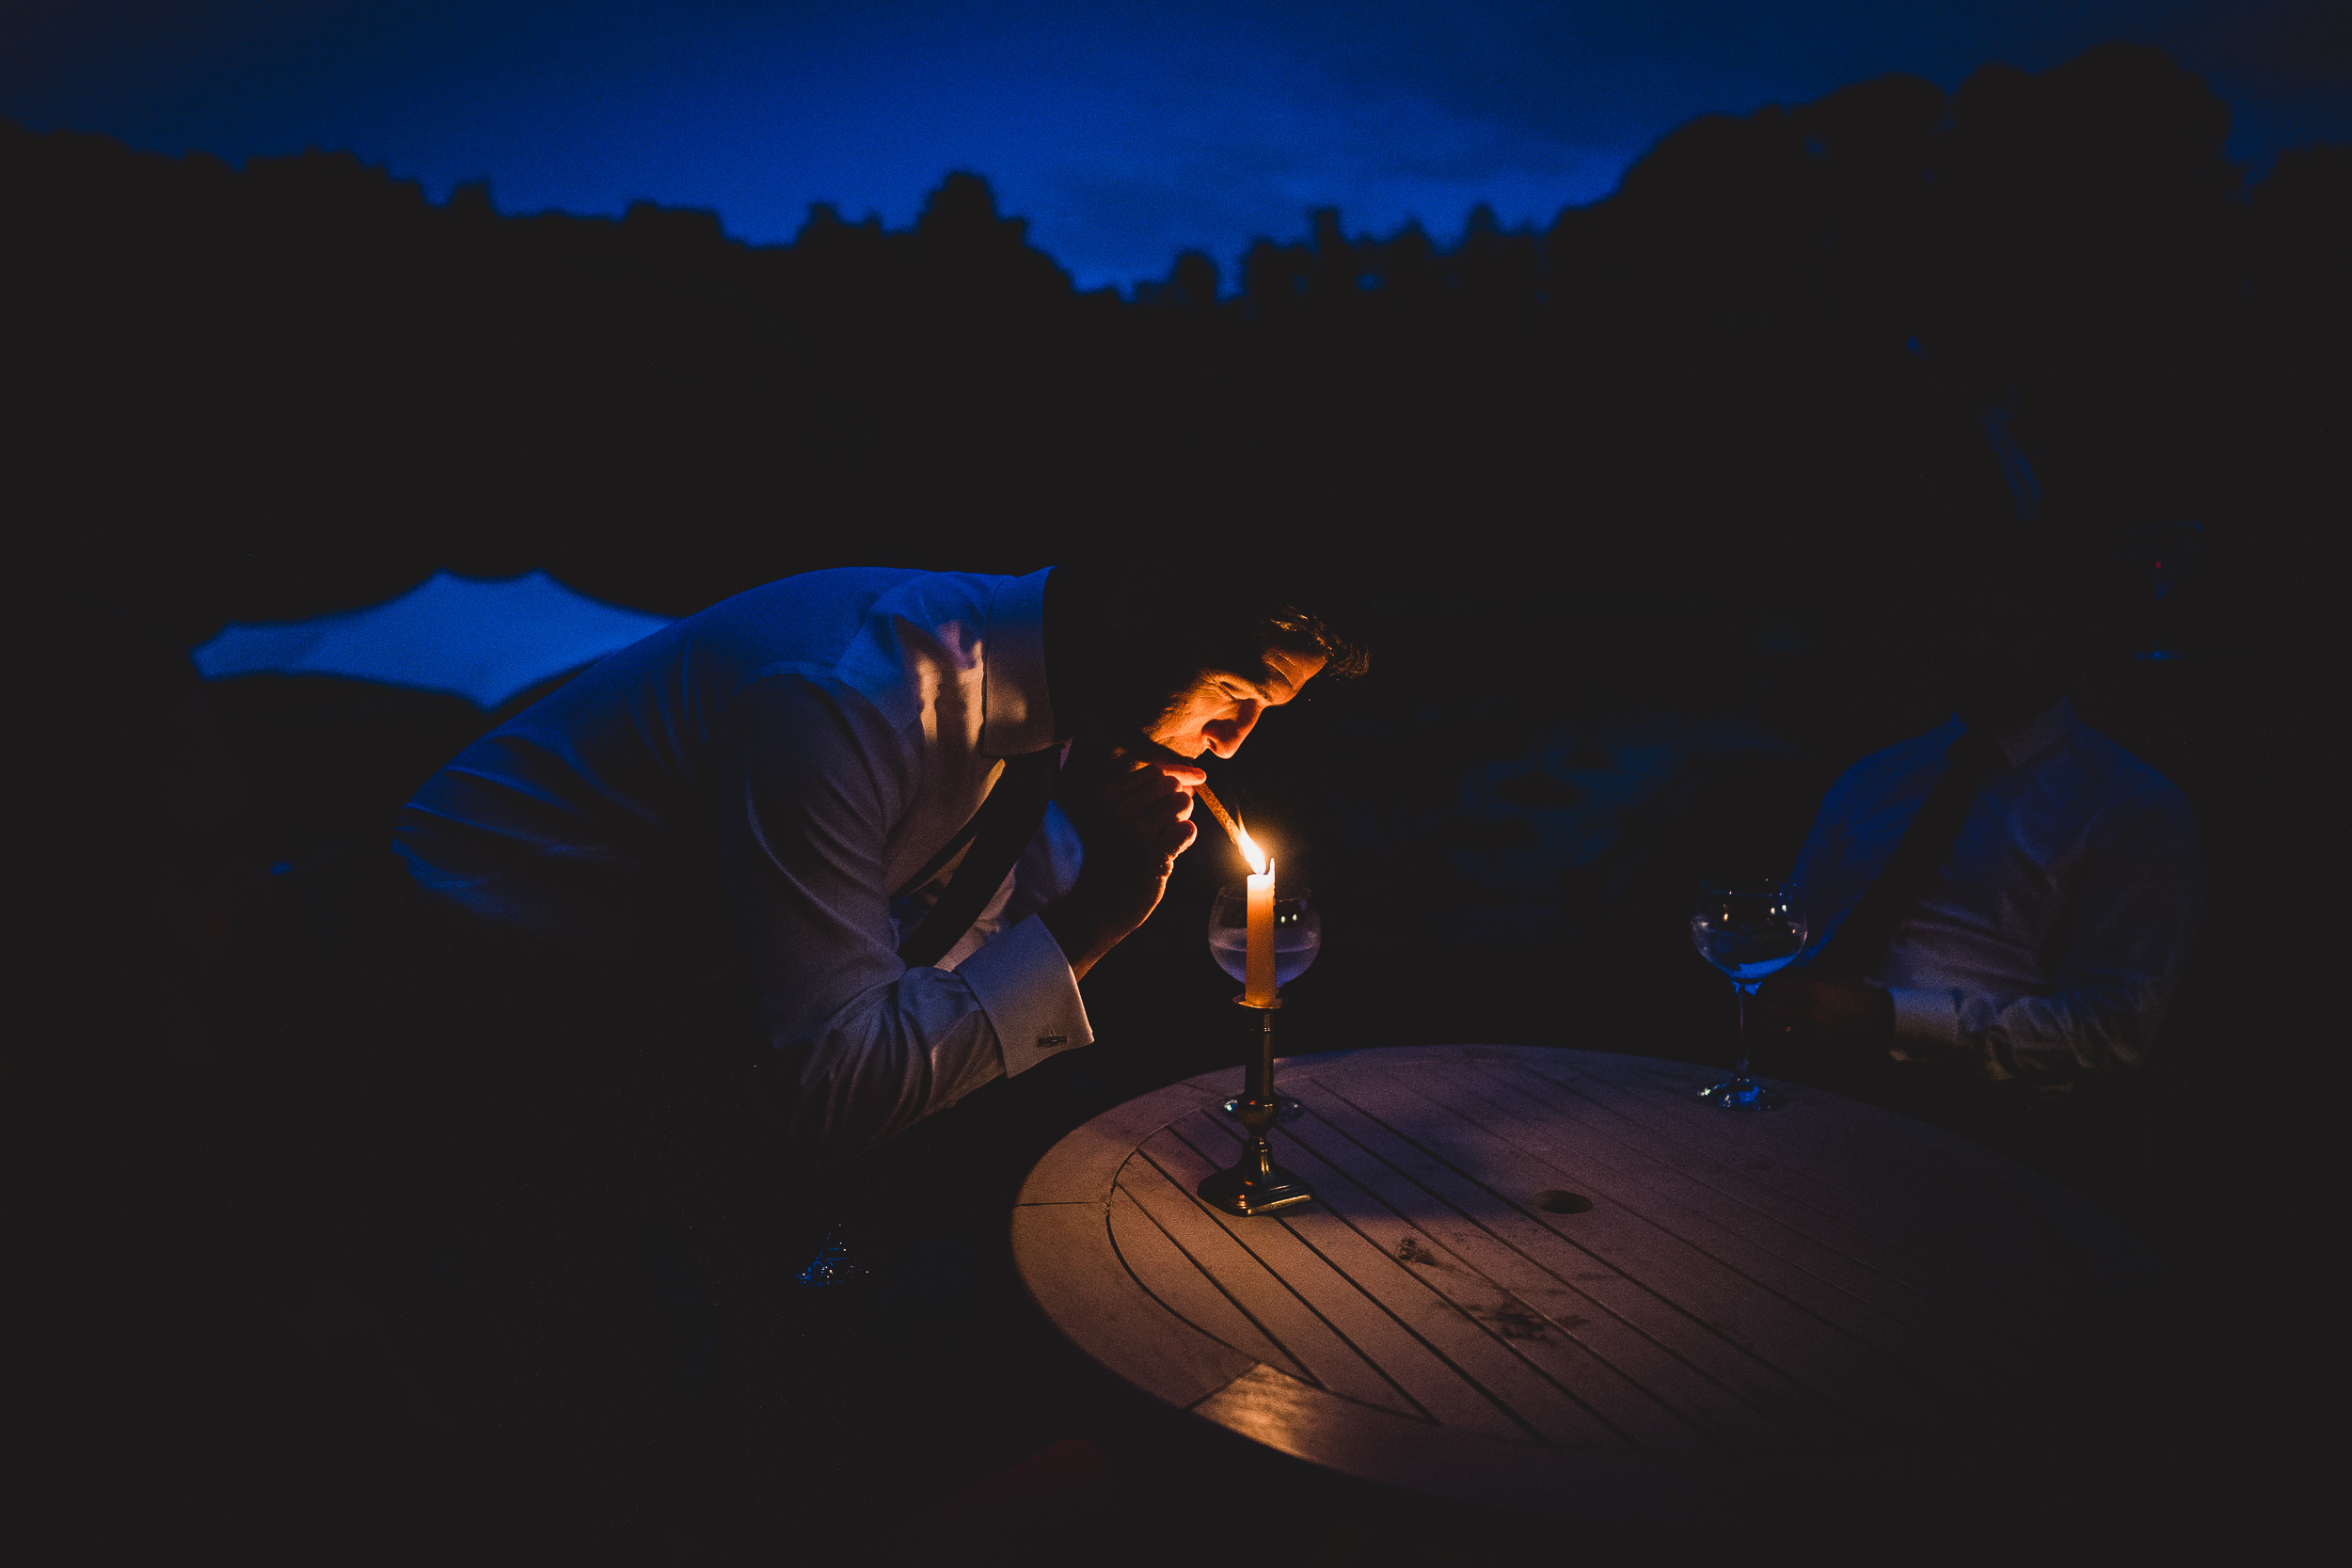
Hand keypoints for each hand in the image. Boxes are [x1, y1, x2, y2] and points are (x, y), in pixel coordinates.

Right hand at [1041, 738, 1205, 977]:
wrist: (1097, 905)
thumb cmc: (1110, 860)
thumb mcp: (1114, 822)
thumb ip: (1147, 799)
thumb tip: (1189, 781)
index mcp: (1105, 799)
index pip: (1153, 772)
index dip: (1179, 773)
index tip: (1197, 777)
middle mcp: (1119, 810)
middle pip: (1170, 785)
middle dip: (1179, 799)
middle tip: (1168, 822)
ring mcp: (1136, 831)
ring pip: (1182, 804)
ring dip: (1181, 818)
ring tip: (1165, 837)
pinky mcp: (1154, 853)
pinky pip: (1188, 829)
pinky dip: (1185, 839)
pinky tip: (1170, 851)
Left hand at [1749, 973, 1893, 1053]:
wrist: (1880, 1019)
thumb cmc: (1855, 993)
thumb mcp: (1829, 977)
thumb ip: (1801, 978)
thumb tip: (1777, 979)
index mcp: (1812, 990)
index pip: (1771, 990)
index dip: (1763, 989)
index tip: (1764, 989)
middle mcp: (1808, 1012)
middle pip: (1766, 1011)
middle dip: (1760, 1006)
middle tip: (1761, 1004)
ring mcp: (1811, 1032)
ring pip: (1772, 1029)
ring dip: (1766, 1023)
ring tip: (1770, 1017)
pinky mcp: (1815, 1046)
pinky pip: (1787, 1041)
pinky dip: (1780, 1035)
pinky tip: (1784, 1029)